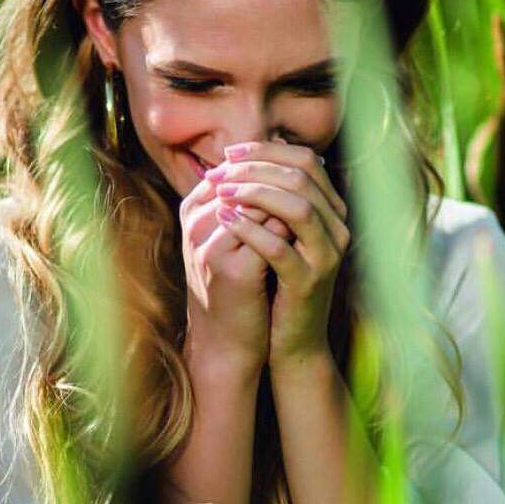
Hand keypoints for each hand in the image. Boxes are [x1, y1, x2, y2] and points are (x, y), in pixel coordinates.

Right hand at [178, 171, 292, 372]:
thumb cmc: (233, 287)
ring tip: (312, 202)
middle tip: (312, 177)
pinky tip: (307, 233)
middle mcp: (195, 223)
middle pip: (243, 178)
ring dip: (287, 200)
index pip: (234, 167)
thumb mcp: (233, 240)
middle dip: (280, 175)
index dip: (269, 163)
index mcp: (192, 210)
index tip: (300, 166)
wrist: (226, 342)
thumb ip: (247, 203)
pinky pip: (267, 237)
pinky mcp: (231, 271)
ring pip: (256, 203)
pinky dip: (289, 231)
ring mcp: (210, 246)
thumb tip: (281, 160)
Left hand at [205, 139, 349, 367]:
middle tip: (220, 172)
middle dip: (255, 168)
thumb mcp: (279, 235)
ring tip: (221, 191)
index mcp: (332, 212)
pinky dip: (250, 229)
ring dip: (254, 193)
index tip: (229, 154)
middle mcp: (338, 229)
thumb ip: (271, 200)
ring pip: (296, 207)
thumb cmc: (278, 284)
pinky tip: (225, 219)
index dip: (266, 151)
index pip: (306, 161)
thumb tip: (245, 158)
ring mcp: (327, 256)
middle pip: (301, 178)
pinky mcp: (308, 282)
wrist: (292, 341)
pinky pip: (279, 247)